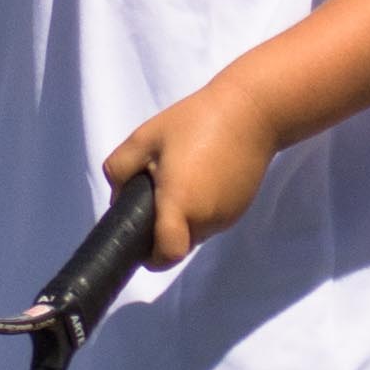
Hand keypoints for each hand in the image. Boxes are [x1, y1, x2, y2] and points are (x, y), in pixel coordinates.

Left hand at [104, 79, 282, 265]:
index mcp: (181, 205)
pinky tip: (202, 176)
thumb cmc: (194, 121)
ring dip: (184, 218)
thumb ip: (120, 169)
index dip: (151, 257)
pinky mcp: (241, 208)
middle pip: (179, 244)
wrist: (252, 111)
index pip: (166, 256)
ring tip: (183, 177)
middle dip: (164, 229)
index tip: (141, 242)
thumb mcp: (145, 137)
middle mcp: (207, 219)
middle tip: (158, 191)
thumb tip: (117, 198)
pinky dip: (203, 208)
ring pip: (196, 232)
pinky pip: (213, 219)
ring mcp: (228, 216)